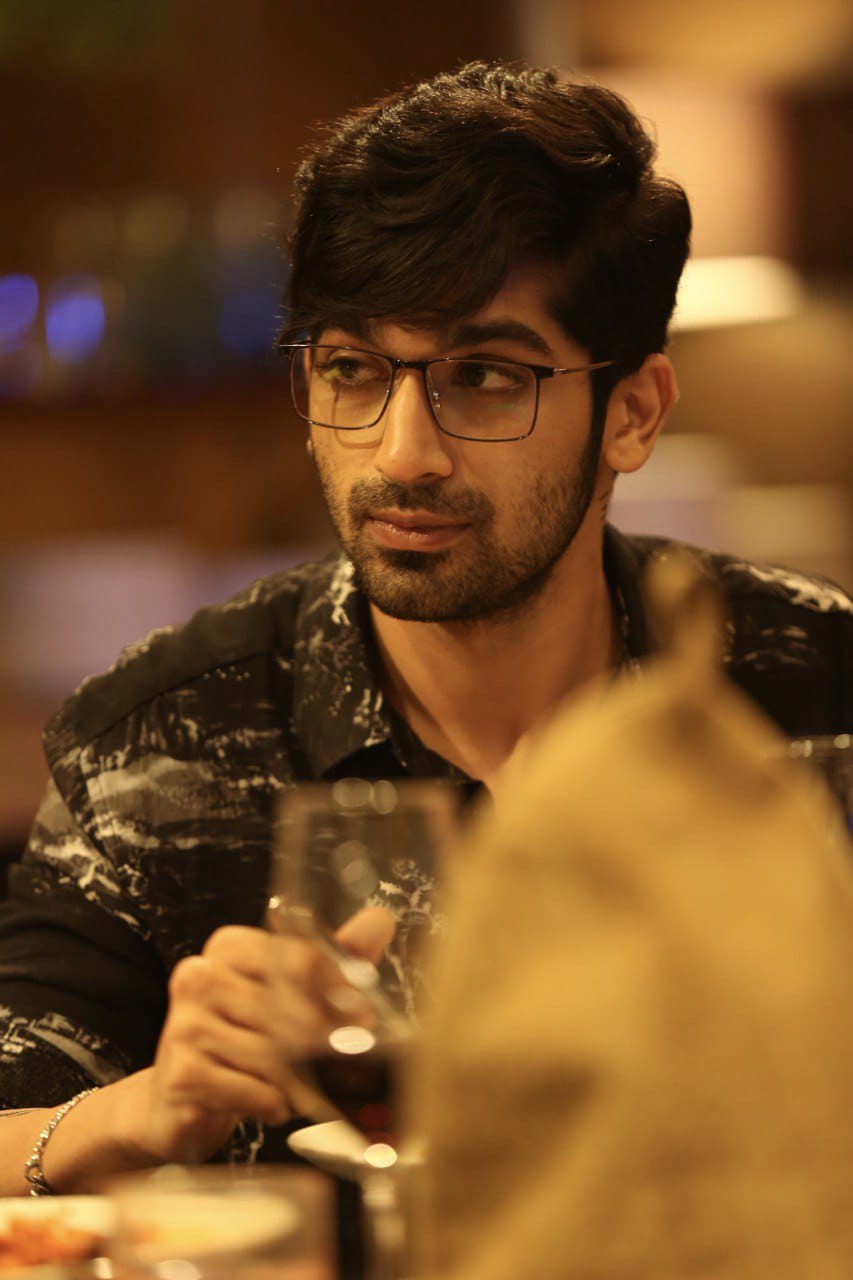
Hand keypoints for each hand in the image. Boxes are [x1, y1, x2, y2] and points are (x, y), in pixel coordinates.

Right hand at [120, 907, 395, 1165]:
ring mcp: (184, 1024)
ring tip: (300, 1087)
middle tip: (341, 1060)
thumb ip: (334, 957)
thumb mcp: (289, 994)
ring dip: (300, 1081)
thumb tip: (379, 919)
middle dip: (324, 1042)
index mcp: (227, 946)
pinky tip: (271, 1103)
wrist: (179, 1100)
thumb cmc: (244, 1039)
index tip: (360, 1018)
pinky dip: (274, 1104)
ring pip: (275, 1054)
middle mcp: (200, 975)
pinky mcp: (181, 1073)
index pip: (301, 957)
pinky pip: (255, 1090)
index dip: (339, 993)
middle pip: (290, 1008)